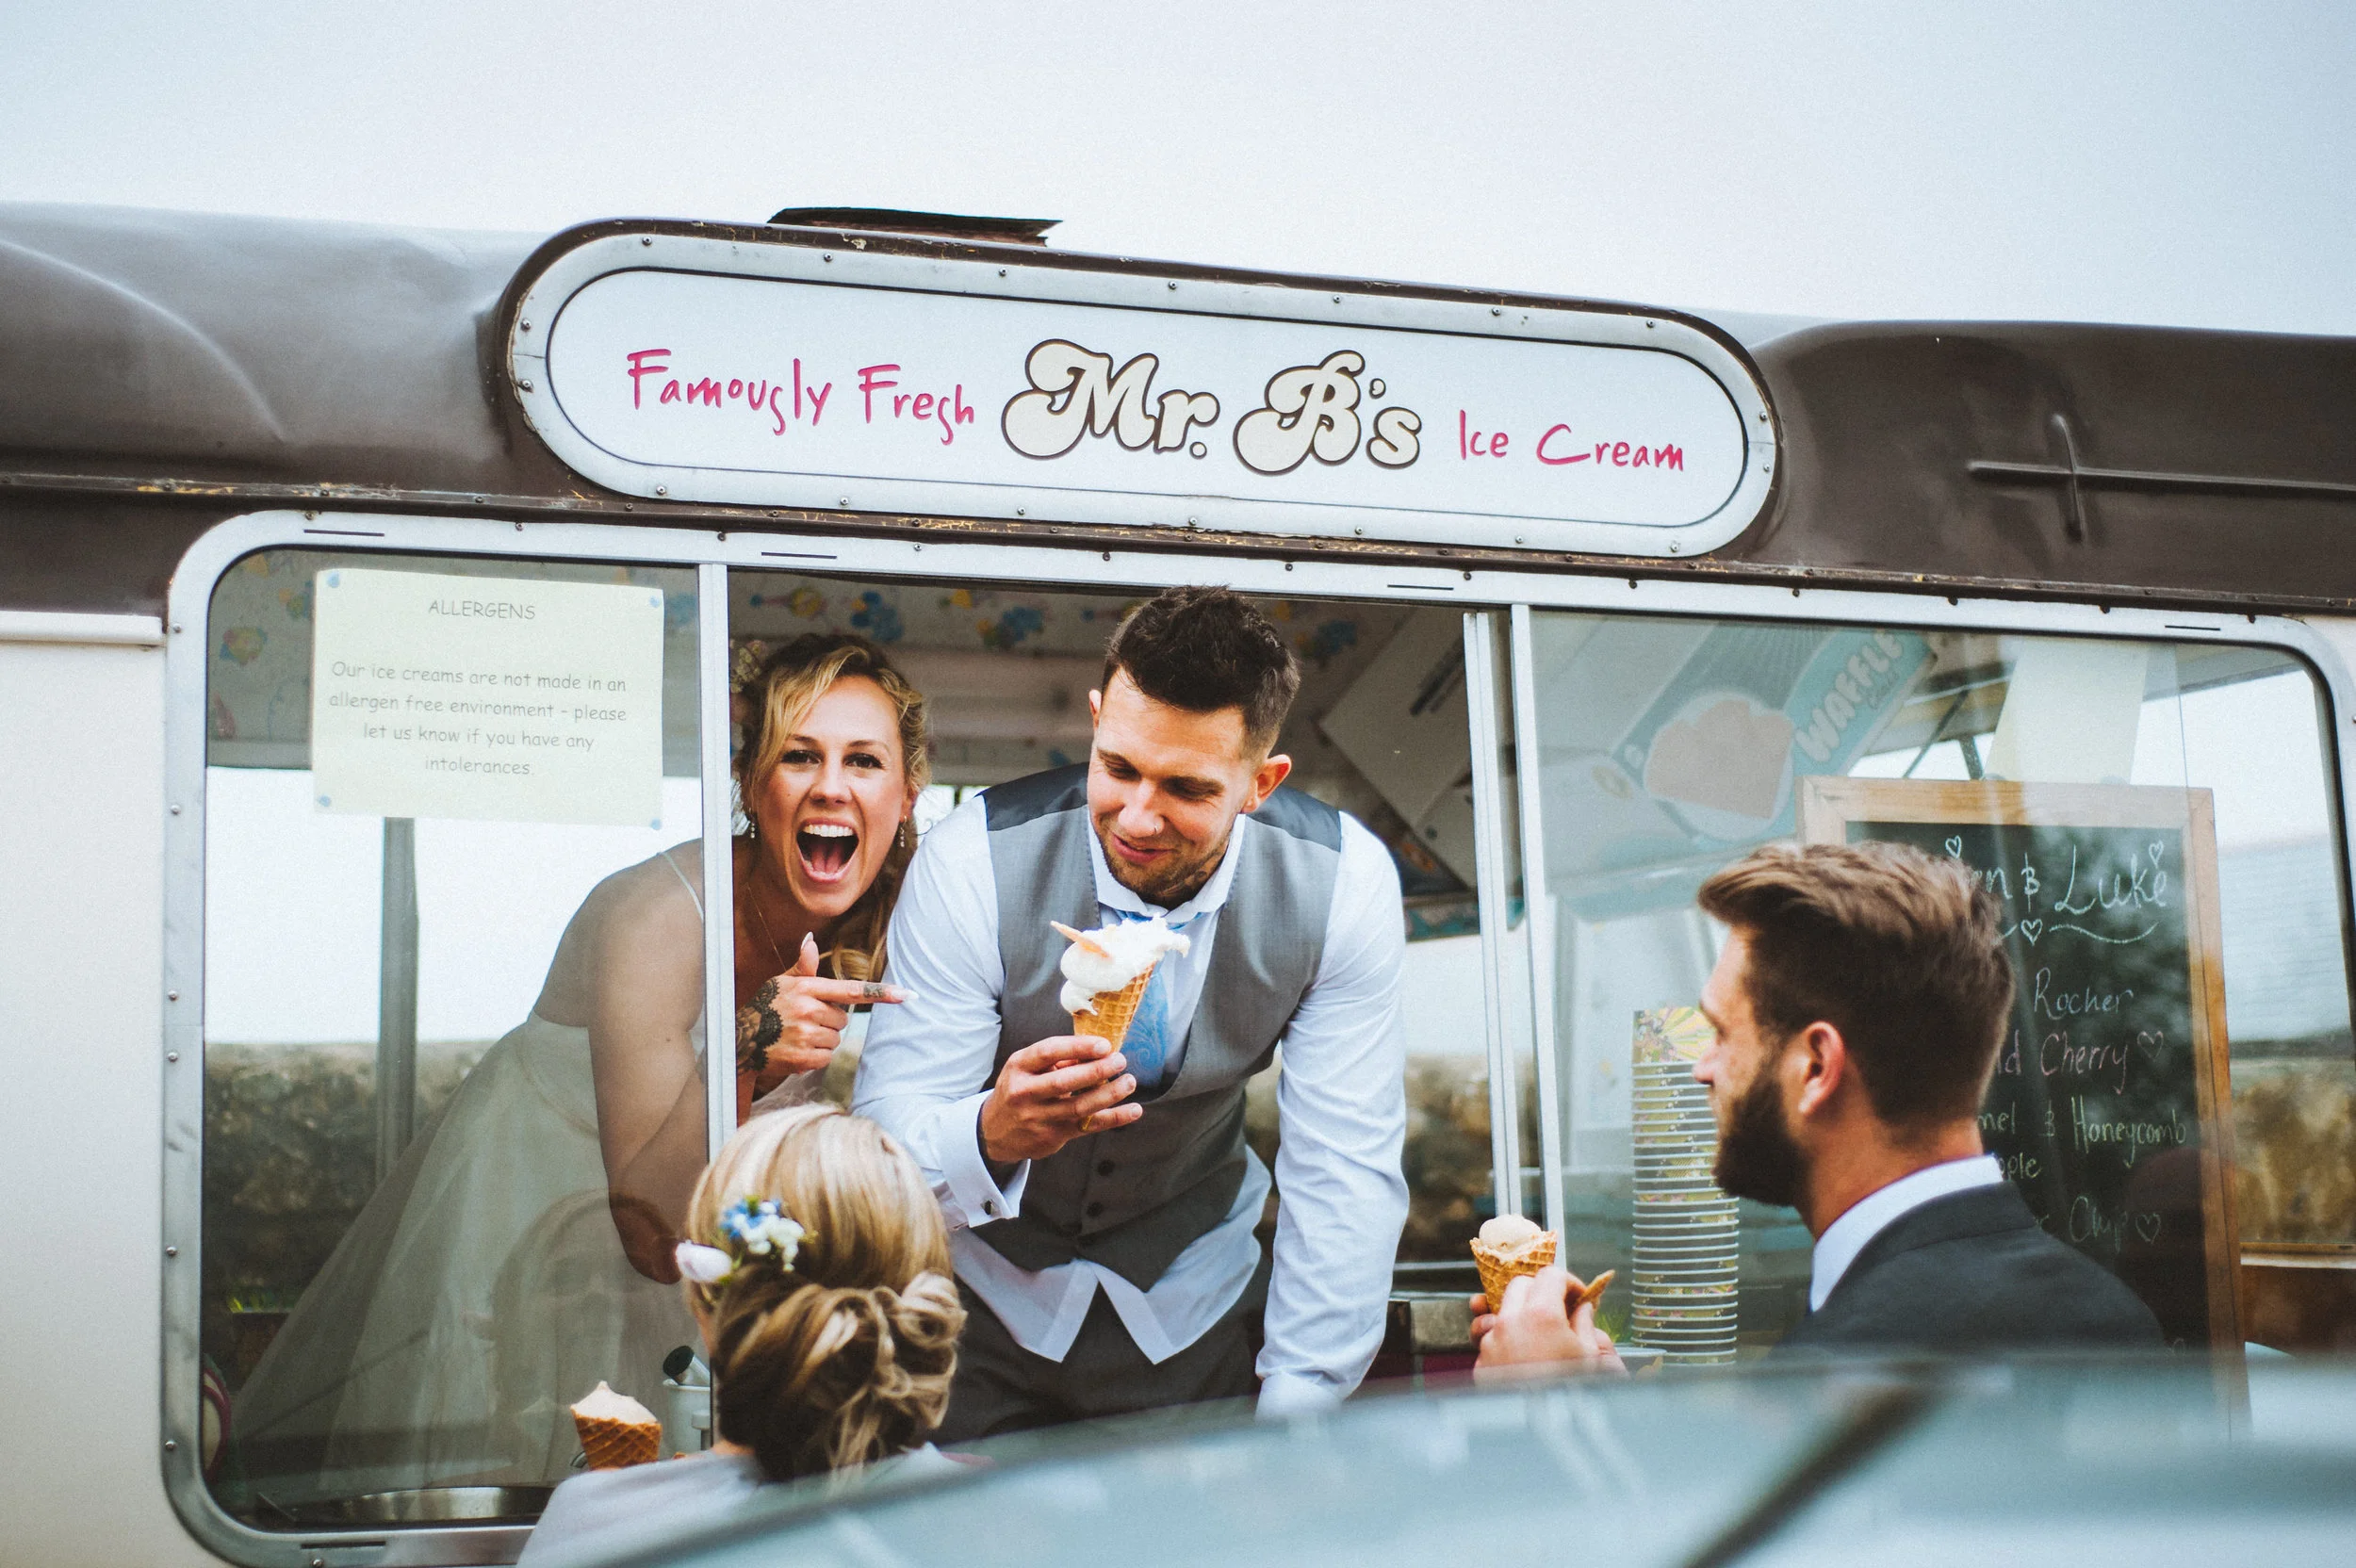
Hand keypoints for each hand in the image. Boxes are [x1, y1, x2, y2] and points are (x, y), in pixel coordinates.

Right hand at [736, 934, 908, 1092]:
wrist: (740, 1040)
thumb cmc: (766, 1007)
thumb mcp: (782, 982)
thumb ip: (803, 966)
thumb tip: (811, 940)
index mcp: (806, 989)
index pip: (850, 990)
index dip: (880, 993)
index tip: (906, 994)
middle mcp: (807, 1010)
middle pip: (843, 1019)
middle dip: (830, 1021)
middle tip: (806, 1020)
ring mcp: (805, 1035)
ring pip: (835, 1038)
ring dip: (823, 1039)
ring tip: (799, 1035)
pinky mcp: (802, 1057)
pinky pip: (826, 1057)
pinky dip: (816, 1056)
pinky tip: (798, 1049)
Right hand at [978, 1034, 1140, 1164]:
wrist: (995, 1132)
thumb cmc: (1019, 1089)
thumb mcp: (1027, 1068)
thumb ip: (1058, 1059)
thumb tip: (1098, 1049)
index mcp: (1018, 1067)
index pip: (1048, 1052)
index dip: (1077, 1047)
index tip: (1104, 1044)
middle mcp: (1024, 1093)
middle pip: (1064, 1082)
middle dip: (1096, 1070)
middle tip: (1120, 1061)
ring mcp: (1037, 1118)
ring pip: (1079, 1106)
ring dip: (1109, 1094)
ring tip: (1129, 1082)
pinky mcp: (1052, 1137)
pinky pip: (1088, 1126)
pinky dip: (1114, 1118)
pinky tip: (1133, 1110)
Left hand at [1470, 1267, 1626, 1382]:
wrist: (1543, 1432)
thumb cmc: (1570, 1395)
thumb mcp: (1592, 1357)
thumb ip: (1585, 1324)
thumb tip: (1582, 1309)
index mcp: (1542, 1315)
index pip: (1551, 1274)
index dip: (1568, 1282)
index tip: (1577, 1295)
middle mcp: (1510, 1323)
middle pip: (1520, 1285)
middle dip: (1540, 1291)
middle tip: (1558, 1309)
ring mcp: (1491, 1343)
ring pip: (1499, 1312)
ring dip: (1517, 1315)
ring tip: (1536, 1333)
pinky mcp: (1481, 1363)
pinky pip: (1490, 1341)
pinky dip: (1505, 1343)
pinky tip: (1521, 1357)